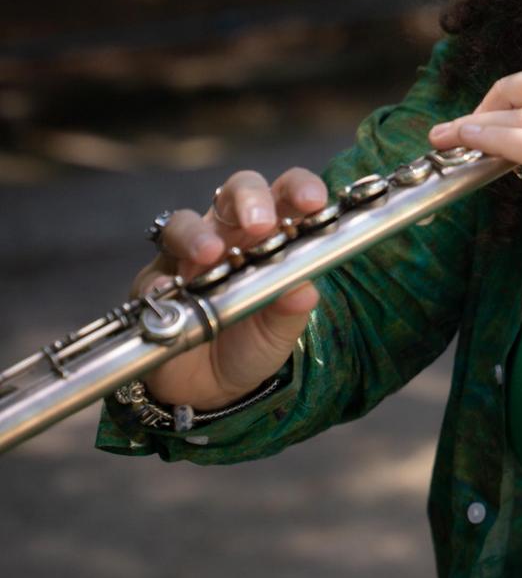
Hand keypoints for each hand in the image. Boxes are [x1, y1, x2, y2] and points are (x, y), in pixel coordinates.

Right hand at [131, 167, 327, 409]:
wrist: (210, 388)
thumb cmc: (254, 342)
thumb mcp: (281, 330)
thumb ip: (292, 309)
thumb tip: (304, 291)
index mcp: (271, 235)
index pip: (287, 194)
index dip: (300, 189)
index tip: (312, 202)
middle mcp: (229, 235)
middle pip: (237, 191)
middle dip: (249, 199)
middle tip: (260, 224)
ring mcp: (187, 255)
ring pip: (185, 222)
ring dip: (197, 234)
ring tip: (210, 255)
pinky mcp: (153, 284)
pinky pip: (151, 275)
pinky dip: (159, 281)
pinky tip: (169, 292)